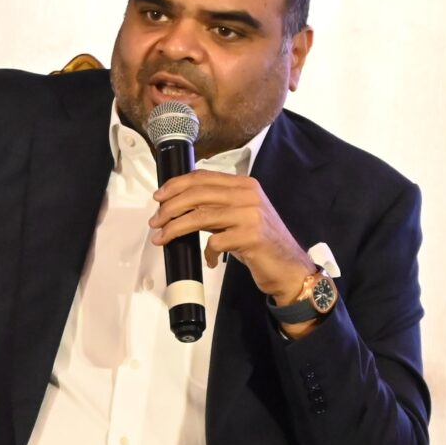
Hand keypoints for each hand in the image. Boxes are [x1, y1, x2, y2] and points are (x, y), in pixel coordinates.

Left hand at [149, 171, 317, 301]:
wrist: (290, 267)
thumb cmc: (260, 242)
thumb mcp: (239, 216)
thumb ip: (216, 206)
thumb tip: (177, 205)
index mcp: (245, 185)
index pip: (203, 177)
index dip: (176, 185)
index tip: (158, 197)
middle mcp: (248, 195)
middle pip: (198, 194)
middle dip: (170, 208)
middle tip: (155, 221)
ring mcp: (251, 215)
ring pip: (200, 216)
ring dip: (176, 228)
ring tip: (163, 238)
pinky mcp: (251, 237)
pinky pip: (215, 242)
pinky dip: (208, 253)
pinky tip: (211, 260)